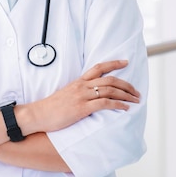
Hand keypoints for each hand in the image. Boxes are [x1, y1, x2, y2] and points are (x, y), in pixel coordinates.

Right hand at [22, 60, 139, 134]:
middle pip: (109, 80)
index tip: (125, 62)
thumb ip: (79, 92)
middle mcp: (82, 86)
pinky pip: (104, 104)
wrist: (38, 114)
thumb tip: (91, 95)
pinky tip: (125, 108)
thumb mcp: (66, 94)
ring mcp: (82, 96)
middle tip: (136, 91)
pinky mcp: (82, 108)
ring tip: (135, 100)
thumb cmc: (51, 107)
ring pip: (110, 91)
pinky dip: (118, 105)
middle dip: (126, 85)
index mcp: (78, 82)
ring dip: (126, 95)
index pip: (98, 67)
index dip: (113, 64)